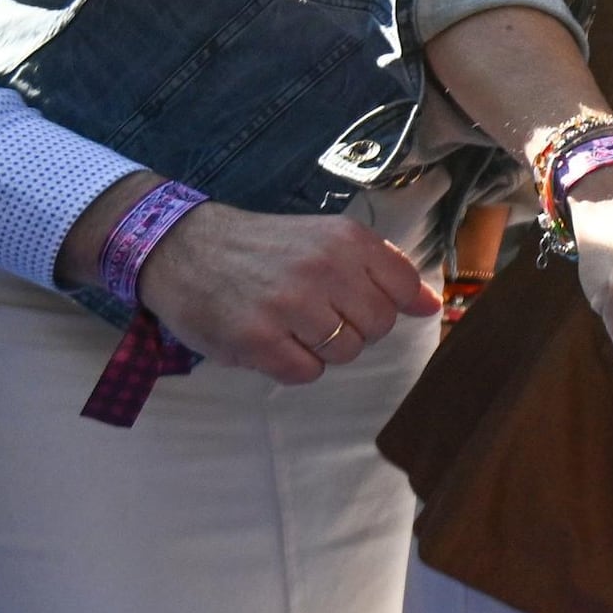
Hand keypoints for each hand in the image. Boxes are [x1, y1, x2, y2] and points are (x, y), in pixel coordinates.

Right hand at [128, 200, 441, 385]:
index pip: (403, 288)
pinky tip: (270, 339)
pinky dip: (292, 365)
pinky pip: (306, 373)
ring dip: (321, 348)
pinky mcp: (257, 339)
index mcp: (346, 240)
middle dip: (352, 327)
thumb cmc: (261, 248)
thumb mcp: (324, 239)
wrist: (181, 247)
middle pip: (378, 327)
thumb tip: (431, 305)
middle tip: (313, 310)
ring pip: (346, 353)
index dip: (384, 301)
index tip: (352, 297)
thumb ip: (381, 268)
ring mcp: (290, 305)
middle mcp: (323, 268)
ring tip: (288, 322)